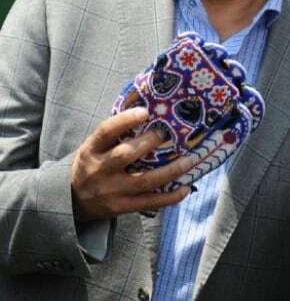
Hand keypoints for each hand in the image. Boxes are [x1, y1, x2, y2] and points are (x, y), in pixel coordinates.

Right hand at [69, 108, 198, 223]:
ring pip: (144, 181)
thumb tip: (149, 109)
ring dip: (170, 171)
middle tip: (170, 134)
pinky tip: (186, 188)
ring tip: (190, 160)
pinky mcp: (121, 207)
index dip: (125, 120)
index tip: (145, 112)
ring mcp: (111, 191)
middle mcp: (100, 170)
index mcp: (92, 150)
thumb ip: (115, 134)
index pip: (106, 132)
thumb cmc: (93, 165)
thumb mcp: (94, 147)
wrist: (72, 201)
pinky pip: (149, 203)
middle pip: (124, 155)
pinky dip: (170, 197)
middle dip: (149, 143)